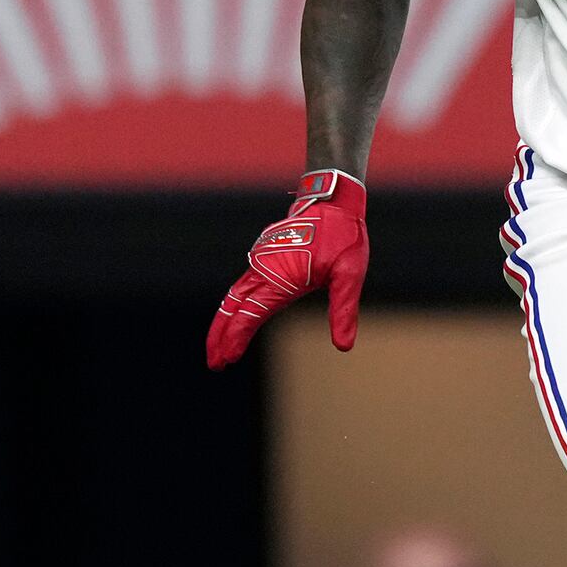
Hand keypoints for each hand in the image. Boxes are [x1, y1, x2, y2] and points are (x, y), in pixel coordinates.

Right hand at [205, 170, 368, 368]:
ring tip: (219, 348)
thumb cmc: (344, 237)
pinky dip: (233, 305)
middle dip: (220, 336)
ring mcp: (262, 262)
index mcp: (282, 278)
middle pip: (232, 307)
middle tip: (215, 364)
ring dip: (224, 322)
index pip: (250, 314)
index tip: (226, 359)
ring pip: (234, 296)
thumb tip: (343, 347)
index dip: (235, 338)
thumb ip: (344, 310)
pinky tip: (234, 317)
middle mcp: (265, 270)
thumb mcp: (351, 274)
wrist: (333, 202)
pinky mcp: (265, 257)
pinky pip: (242, 285)